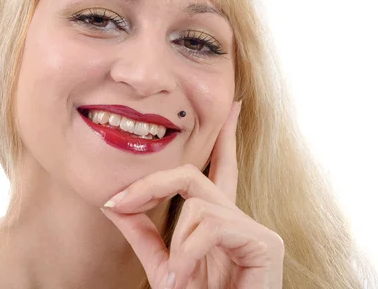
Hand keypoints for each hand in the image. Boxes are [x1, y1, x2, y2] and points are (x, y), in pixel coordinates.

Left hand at [100, 101, 283, 288]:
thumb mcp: (162, 265)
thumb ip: (142, 232)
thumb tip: (112, 202)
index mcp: (218, 221)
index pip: (219, 169)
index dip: (225, 138)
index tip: (233, 107)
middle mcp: (238, 218)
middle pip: (194, 176)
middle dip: (151, 184)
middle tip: (117, 201)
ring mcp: (254, 229)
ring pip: (197, 204)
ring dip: (175, 243)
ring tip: (175, 279)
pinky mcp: (265, 243)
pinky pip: (211, 224)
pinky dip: (189, 251)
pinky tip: (186, 278)